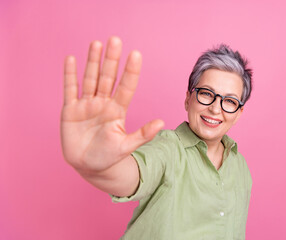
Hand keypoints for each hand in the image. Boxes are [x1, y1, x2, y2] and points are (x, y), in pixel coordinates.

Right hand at [61, 36, 163, 173]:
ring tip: (96, 44)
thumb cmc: (109, 156)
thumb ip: (142, 134)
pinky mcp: (71, 110)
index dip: (130, 71)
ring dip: (92, 62)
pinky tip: (71, 59)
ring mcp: (86, 105)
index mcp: (117, 110)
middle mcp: (103, 103)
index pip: (126, 87)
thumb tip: (161, 122)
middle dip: (111, 60)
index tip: (136, 54)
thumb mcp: (126, 146)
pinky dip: (70, 75)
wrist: (89, 166)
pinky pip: (70, 89)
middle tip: (116, 40)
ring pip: (90, 79)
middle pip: (108, 77)